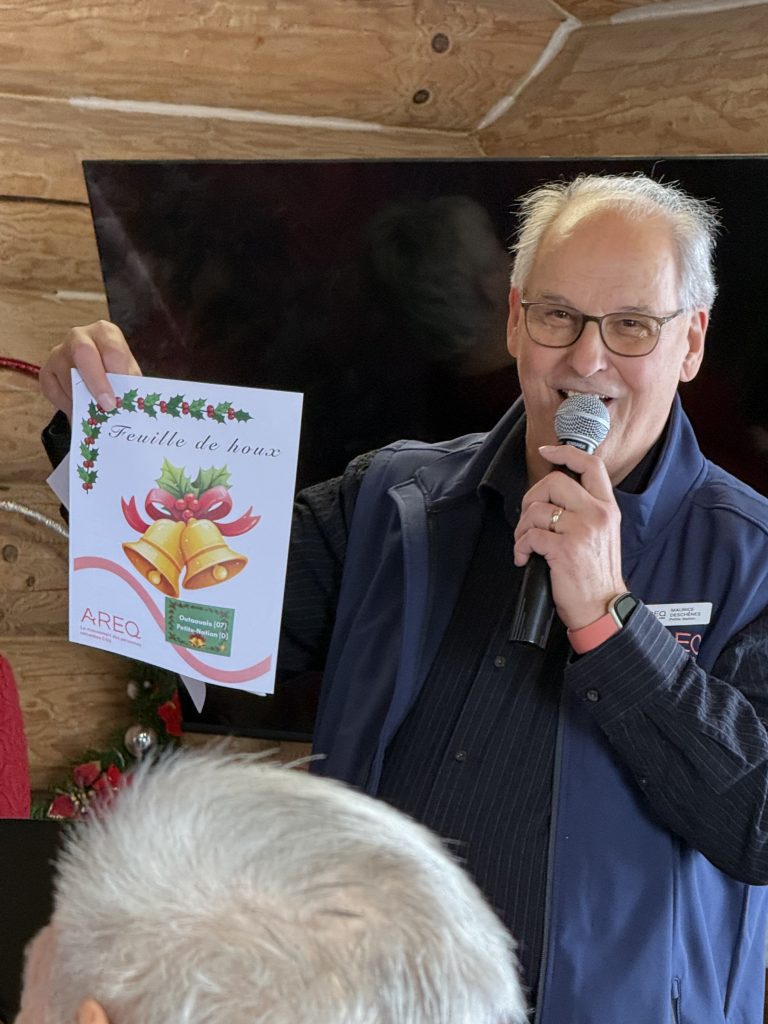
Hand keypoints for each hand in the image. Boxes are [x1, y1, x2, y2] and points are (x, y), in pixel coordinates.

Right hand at [39, 320, 141, 417]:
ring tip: (97, 413)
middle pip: (83, 352)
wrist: (99, 374)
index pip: (111, 348)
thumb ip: (128, 384)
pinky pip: (52, 390)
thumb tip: (123, 401)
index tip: (121, 393)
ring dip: (82, 398)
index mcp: (104, 332)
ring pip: (66, 375)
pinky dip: (67, 404)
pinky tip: (79, 411)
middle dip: (96, 381)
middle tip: (108, 405)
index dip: (117, 372)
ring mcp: (59, 352)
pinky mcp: (46, 371)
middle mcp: (78, 336)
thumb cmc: (117, 371)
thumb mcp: (129, 374)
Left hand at [513, 444, 626, 629]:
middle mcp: (598, 514)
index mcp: (607, 508)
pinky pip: (530, 535)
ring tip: (525, 544)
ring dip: (522, 528)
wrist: (602, 608)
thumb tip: (553, 496)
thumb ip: (585, 511)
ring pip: (536, 509)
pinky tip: (525, 558)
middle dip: (531, 497)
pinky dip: (520, 547)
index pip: (591, 466)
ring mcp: (582, 530)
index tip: (547, 451)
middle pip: (554, 482)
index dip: (566, 453)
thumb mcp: (602, 535)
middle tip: (528, 518)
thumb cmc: (596, 575)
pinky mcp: (564, 549)